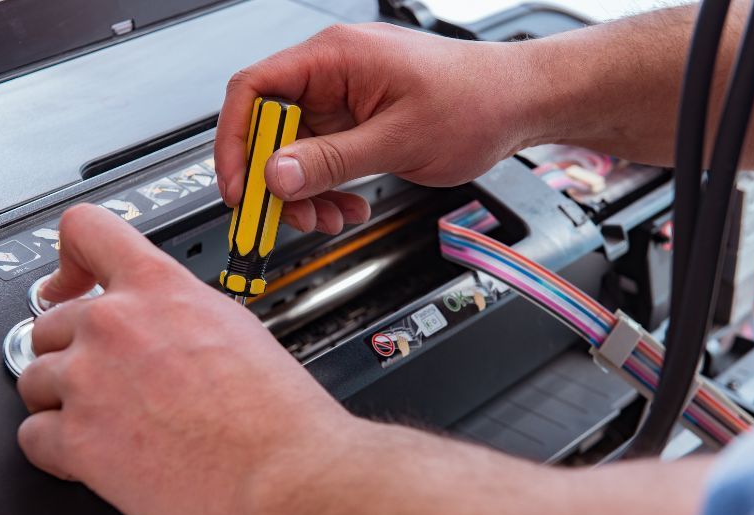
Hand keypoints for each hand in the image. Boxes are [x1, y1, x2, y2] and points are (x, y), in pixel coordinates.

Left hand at [16, 204, 353, 514]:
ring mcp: (88, 380)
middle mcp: (115, 324)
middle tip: (108, 381)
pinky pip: (33, 437)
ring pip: (34, 380)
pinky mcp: (76, 440)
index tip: (69, 284)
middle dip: (73, 353)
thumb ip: (180, 316)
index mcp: (160, 288)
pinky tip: (98, 456)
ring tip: (109, 423)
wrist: (283, 470)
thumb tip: (161, 330)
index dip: (70, 259)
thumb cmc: (275, 411)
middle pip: (50, 323)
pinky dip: (58, 451)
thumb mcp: (236, 328)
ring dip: (63, 402)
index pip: (86, 230)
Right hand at [216, 23, 542, 233]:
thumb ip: (331, 160)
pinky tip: (348, 206)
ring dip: (306, 193)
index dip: (236, 141)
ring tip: (329, 219)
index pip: (254, 90)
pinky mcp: (359, 124)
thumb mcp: (397, 138)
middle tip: (288, 216)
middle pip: (272, 129)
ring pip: (298, 152)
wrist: (517, 105)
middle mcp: (333, 75)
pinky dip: (330, 189)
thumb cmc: (475, 100)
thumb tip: (275, 175)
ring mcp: (345, 101)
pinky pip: (325, 160)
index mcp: (335, 57)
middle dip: (277, 179)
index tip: (241, 186)